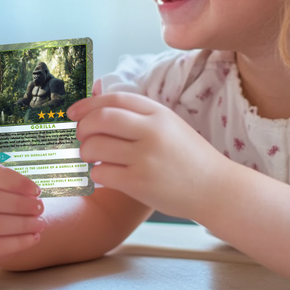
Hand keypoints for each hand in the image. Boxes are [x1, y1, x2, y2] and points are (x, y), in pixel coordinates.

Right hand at [0, 163, 43, 266]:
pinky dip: (16, 242)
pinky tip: (34, 238)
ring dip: (19, 224)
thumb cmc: (11, 206)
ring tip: (40, 224)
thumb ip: (25, 188)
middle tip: (40, 208)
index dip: (16, 181)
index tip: (37, 190)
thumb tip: (38, 193)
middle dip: (18, 204)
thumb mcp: (17, 190)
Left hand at [68, 92, 222, 217]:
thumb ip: (139, 116)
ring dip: (85, 152)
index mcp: (159, 114)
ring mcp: (145, 158)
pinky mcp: (139, 183)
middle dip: (82, 127)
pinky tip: (105, 174)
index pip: (115, 99)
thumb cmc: (189, 158)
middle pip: (100, 120)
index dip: (88, 104)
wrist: (216, 189)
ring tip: (91, 157)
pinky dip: (96, 173)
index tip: (73, 112)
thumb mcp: (170, 125)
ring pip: (95, 147)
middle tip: (81, 136)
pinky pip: (101, 173)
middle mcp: (151, 132)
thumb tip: (96, 109)